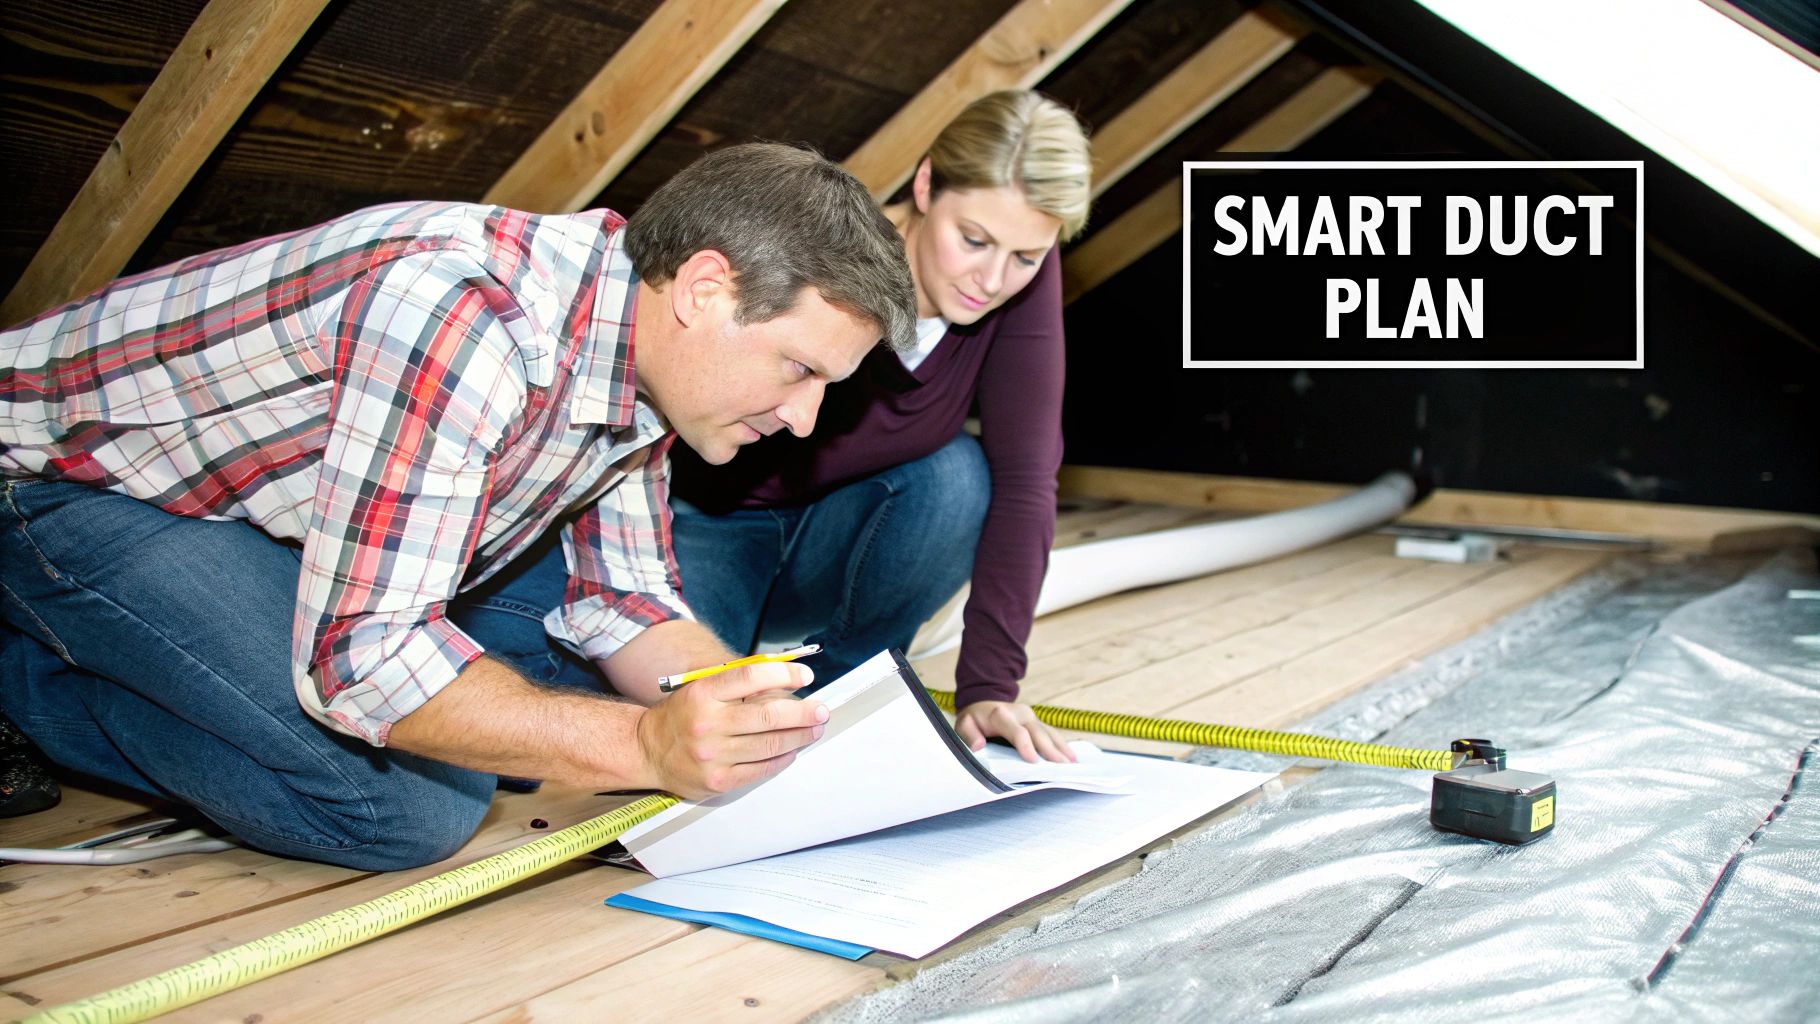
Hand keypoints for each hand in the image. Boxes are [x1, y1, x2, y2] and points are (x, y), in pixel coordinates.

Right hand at [635, 661, 826, 798]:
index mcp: (703, 693)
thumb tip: (786, 684)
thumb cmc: (683, 716)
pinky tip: (792, 751)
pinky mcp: (718, 781)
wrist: (646, 750)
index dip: (785, 674)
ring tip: (813, 730)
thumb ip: (739, 685)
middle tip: (821, 710)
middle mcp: (707, 723)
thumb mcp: (702, 688)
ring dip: (799, 737)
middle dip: (803, 712)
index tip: (805, 676)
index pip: (752, 676)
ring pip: (770, 745)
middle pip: (768, 714)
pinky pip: (761, 769)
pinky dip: (782, 759)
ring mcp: (713, 755)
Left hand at [953, 700, 1075, 762]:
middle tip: (1062, 767)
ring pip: (1048, 733)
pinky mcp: (1038, 722)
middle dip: (1050, 750)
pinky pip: (1052, 734)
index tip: (1033, 761)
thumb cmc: (974, 720)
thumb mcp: (964, 725)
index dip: (1025, 745)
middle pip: (1038, 733)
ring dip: (1061, 748)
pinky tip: (1072, 757)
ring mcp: (1031, 717)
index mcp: (1001, 715)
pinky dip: (1062, 745)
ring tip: (1072, 764)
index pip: (1016, 731)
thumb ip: (968, 734)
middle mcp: (1020, 714)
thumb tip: (978, 745)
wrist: (983, 703)